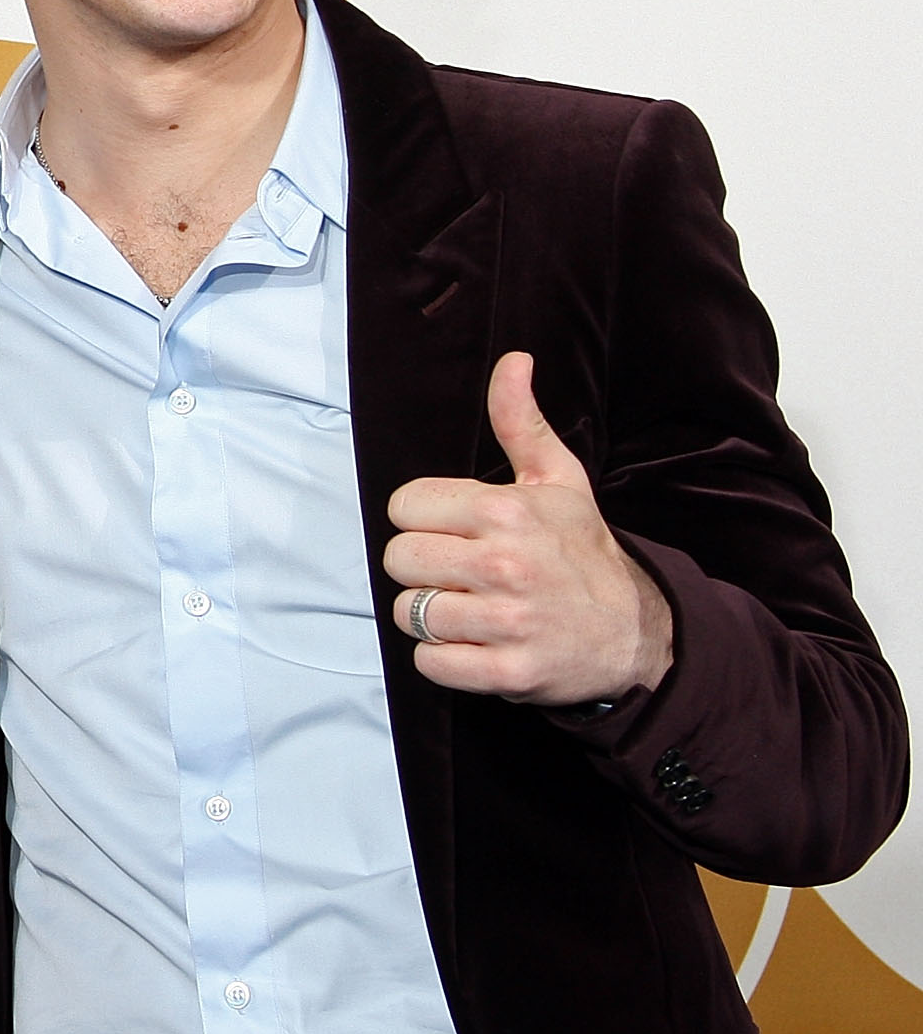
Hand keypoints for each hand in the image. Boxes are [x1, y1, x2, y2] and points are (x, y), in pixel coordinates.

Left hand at [381, 351, 674, 705]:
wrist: (636, 632)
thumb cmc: (582, 551)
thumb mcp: (558, 480)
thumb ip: (520, 422)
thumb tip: (513, 361)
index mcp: (507, 511)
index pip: (404, 506)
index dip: (424, 520)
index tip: (455, 531)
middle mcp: (505, 563)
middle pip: (398, 559)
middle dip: (422, 568)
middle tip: (461, 573)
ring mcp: (507, 621)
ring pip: (410, 612)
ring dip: (432, 616)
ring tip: (472, 609)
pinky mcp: (508, 673)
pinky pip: (430, 663)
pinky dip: (444, 659)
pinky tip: (477, 644)